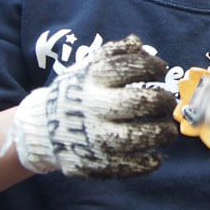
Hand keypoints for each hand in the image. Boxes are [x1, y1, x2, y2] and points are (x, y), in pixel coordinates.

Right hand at [5, 34, 177, 177]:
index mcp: (90, 80)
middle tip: (168, 103)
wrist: (41, 128)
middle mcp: (91, 107)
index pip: (126, 68)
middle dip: (160, 102)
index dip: (150, 66)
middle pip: (135, 103)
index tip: (160, 69)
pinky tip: (155, 157)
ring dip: (159, 134)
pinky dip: (144, 164)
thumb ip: (111, 53)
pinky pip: (123, 166)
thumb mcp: (85, 68)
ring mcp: (91, 136)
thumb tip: (137, 43)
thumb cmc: (74, 94)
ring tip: (168, 131)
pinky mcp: (91, 162)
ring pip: (133, 137)